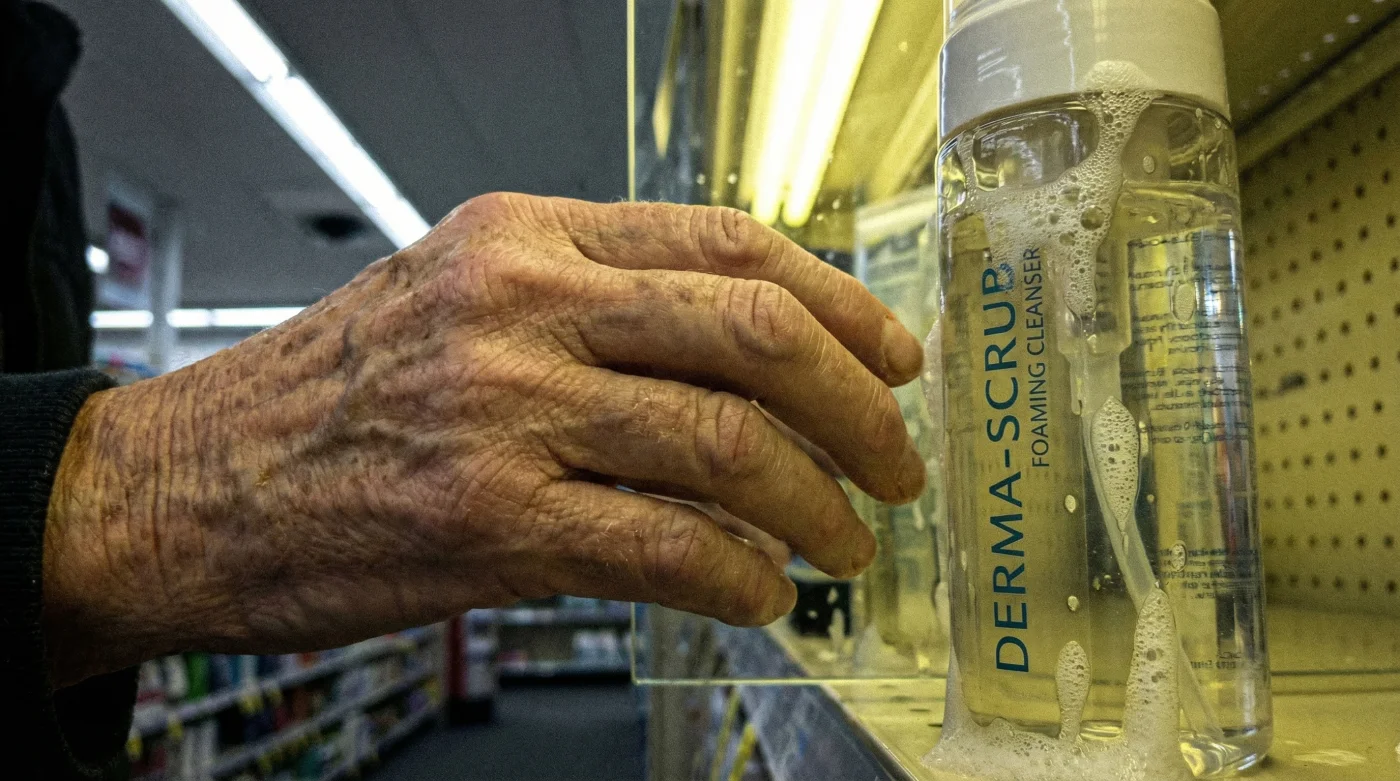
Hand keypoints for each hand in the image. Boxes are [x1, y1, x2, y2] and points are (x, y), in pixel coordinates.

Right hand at [42, 194, 923, 684]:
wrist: (193, 485)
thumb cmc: (330, 394)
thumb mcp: (458, 294)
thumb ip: (594, 302)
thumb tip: (744, 354)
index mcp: (526, 237)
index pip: (730, 244)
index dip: (840, 301)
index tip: (890, 354)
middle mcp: (524, 307)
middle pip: (755, 334)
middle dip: (858, 408)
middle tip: (894, 461)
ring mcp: (509, 415)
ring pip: (730, 445)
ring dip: (817, 505)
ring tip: (842, 541)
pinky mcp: (494, 526)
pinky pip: (668, 550)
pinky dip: (741, 578)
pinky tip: (759, 592)